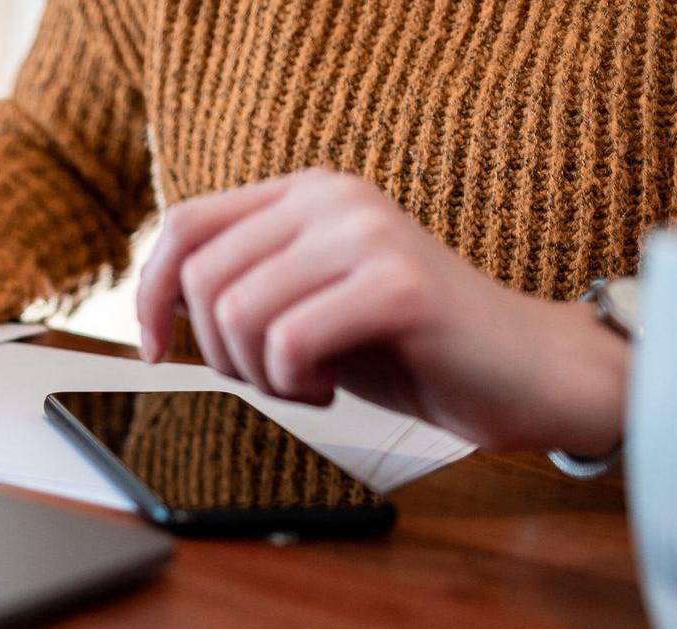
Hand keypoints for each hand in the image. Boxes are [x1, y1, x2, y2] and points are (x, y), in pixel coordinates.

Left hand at [136, 169, 626, 455]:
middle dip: (220, 353)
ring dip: (261, 375)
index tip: (156, 350)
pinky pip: (290, 343)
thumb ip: (246, 285)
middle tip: (277, 378)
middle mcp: (334, 197)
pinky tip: (335, 388)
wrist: (527, 372)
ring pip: (240, 314)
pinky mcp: (397, 286)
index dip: (150, 294)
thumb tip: (155, 304)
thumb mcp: (310, 304)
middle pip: (204, 280)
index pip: (184, 227)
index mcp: (307, 194)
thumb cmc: (413, 347)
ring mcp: (368, 235)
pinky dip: (297, 385)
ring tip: (312, 383)